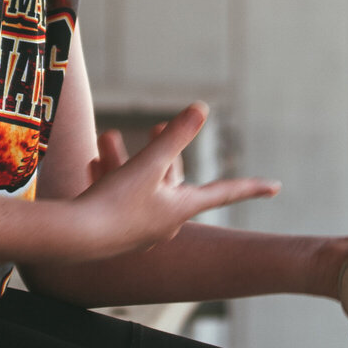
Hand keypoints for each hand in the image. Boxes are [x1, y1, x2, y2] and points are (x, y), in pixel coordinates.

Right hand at [69, 104, 278, 256]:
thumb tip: (203, 107)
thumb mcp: (149, 164)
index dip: (251, 186)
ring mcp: (140, 231)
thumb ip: (177, 136)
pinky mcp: (116, 234)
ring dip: (126, 161)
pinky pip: (119, 200)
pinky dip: (110, 180)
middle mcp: (166, 223)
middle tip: (158, 127)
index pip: (225, 192)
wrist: (72, 240)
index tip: (276, 187)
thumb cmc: (114, 203)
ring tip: (107, 138)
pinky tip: (93, 164)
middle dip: (161, 152)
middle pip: (171, 179)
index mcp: (182, 209)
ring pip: (140, 186)